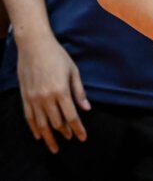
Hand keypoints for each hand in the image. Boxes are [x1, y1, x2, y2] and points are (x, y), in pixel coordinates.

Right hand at [16, 34, 89, 153]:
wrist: (34, 46)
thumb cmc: (57, 56)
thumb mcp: (73, 71)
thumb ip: (79, 91)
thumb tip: (87, 108)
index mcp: (61, 91)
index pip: (71, 116)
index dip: (78, 129)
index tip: (82, 137)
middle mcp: (46, 98)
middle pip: (56, 122)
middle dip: (65, 132)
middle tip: (71, 139)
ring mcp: (33, 98)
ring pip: (41, 124)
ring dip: (49, 136)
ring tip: (54, 146)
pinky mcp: (24, 97)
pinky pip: (29, 117)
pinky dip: (34, 128)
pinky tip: (39, 135)